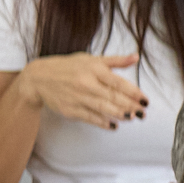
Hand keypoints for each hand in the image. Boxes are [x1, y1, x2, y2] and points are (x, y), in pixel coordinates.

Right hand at [16, 54, 145, 128]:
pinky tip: (114, 125)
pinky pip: (90, 118)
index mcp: (93, 68)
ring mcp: (77, 96)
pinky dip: (103, 122)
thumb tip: (136, 57)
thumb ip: (115, 61)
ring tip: (132, 117)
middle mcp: (86, 82)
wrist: (38, 77)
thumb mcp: (90, 59)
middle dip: (131, 106)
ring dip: (120, 114)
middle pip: (113, 96)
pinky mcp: (70, 109)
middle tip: (142, 112)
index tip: (145, 100)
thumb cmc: (68, 67)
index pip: (119, 82)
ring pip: (104, 108)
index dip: (134, 93)